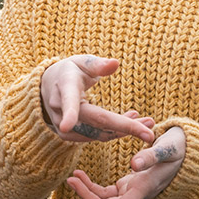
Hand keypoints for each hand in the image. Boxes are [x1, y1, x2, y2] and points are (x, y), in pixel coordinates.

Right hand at [40, 55, 155, 143]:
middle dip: (123, 128)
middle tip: (149, 133)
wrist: (49, 86)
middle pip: (94, 122)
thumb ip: (98, 64)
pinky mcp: (68, 136)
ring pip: (98, 133)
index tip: (66, 125)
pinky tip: (132, 124)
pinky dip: (115, 133)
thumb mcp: (82, 62)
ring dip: (124, 131)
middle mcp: (61, 109)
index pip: (68, 101)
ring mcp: (62, 125)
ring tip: (147, 123)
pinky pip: (95, 137)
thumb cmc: (70, 71)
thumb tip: (115, 63)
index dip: (69, 113)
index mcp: (65, 87)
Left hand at [61, 127, 186, 198]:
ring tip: (70, 178)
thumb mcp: (168, 148)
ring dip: (84, 192)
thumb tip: (134, 164)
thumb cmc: (180, 149)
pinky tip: (77, 175)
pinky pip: (104, 192)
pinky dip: (89, 185)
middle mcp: (135, 195)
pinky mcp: (127, 186)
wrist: (187, 151)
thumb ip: (152, 155)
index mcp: (142, 189)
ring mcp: (130, 191)